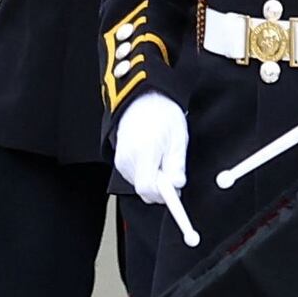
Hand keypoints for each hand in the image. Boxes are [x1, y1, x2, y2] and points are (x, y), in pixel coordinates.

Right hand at [112, 91, 189, 215]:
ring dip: (155, 179)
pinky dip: (147, 173)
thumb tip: (177, 186)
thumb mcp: (178, 138)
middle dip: (162, 188)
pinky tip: (153, 157)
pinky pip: (135, 177)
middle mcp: (128, 158)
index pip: (149, 189)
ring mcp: (121, 160)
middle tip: (173, 172)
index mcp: (143, 152)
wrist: (142, 97)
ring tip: (162, 157)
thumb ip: (176, 166)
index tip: (177, 199)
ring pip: (141, 185)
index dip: (165, 197)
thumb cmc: (162, 113)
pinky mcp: (119, 160)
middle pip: (145, 190)